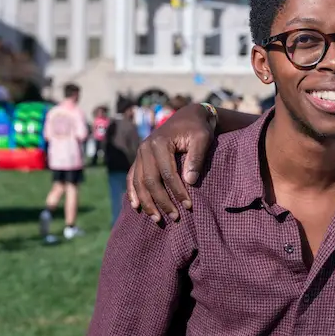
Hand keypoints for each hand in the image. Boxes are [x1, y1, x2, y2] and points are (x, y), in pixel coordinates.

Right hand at [127, 103, 216, 222]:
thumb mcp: (202, 138)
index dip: (177, 191)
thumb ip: (196, 158)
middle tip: (174, 217)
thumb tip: (189, 181)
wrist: (188, 116)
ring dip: (146, 202)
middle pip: (150, 181)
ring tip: (157, 219)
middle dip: (161, 201)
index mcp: (160, 142)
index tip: (188, 206)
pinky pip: (132, 177)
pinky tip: (136, 206)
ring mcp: (140, 153)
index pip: (167, 173)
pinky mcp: (140, 158)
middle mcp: (145, 148)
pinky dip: (132, 192)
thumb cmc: (197, 128)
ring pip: (138, 182)